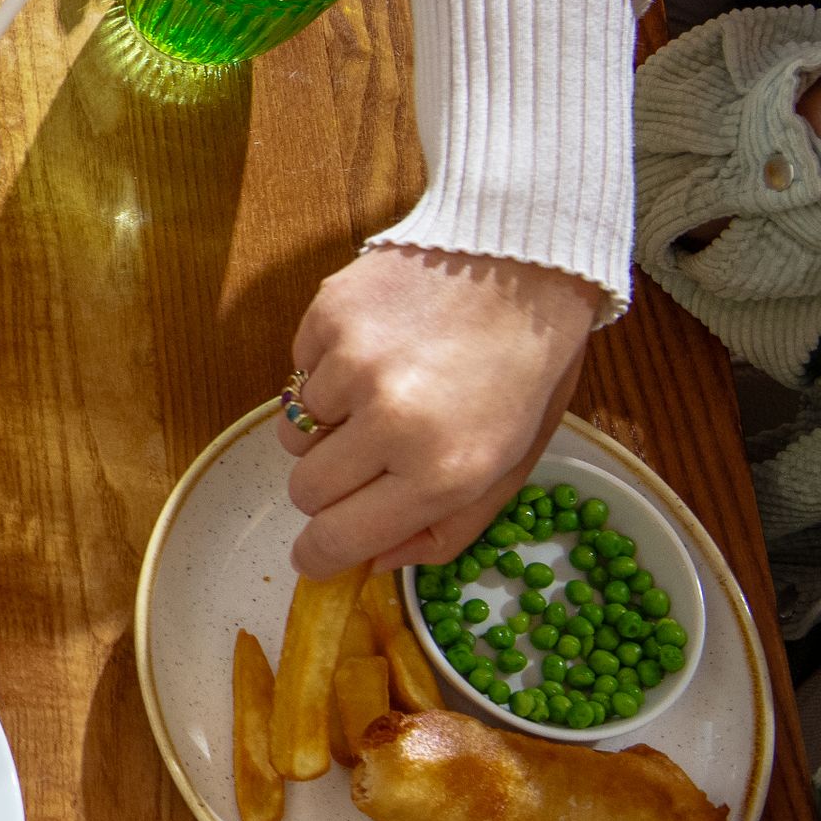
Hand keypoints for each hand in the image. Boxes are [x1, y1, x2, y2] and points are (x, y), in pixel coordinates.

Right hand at [278, 246, 598, 575]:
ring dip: (328, 425)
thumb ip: (447, 527)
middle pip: (304, 490)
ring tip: (379, 392)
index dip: (319, 554)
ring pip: (294, 431)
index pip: (338, 537)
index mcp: (444, 471)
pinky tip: (376, 348)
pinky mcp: (327, 316)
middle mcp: (390, 423)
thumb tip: (372, 560)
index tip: (315, 554)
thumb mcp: (511, 464)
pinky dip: (326, 372)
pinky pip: (298, 373)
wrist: (523, 259)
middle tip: (368, 457)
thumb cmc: (526, 369)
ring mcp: (352, 365)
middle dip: (329, 486)